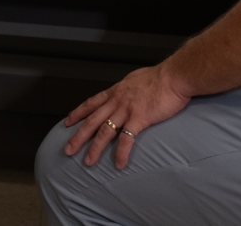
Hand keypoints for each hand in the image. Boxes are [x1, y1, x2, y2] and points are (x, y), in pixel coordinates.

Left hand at [62, 64, 191, 169]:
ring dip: (94, 148)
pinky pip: (127, 139)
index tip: (67, 122)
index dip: (78, 113)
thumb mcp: (135, 80)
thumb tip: (126, 92)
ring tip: (87, 162)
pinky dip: (121, 153)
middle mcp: (116, 101)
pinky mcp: (139, 119)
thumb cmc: (159, 77)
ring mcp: (126, 110)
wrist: (173, 76)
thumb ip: (127, 89)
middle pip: (91, 121)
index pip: (91, 103)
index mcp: (115, 91)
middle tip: (68, 150)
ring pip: (104, 132)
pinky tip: (119, 164)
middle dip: (78, 136)